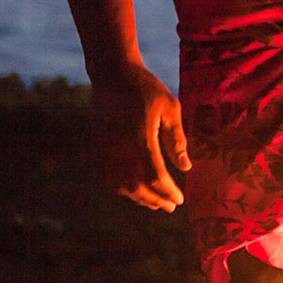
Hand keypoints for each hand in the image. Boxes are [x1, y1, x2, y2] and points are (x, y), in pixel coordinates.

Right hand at [92, 63, 190, 211]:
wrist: (112, 74)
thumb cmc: (146, 89)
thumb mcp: (170, 107)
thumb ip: (177, 139)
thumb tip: (186, 168)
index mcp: (139, 136)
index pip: (154, 175)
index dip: (167, 191)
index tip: (180, 199)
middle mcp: (118, 146)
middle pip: (136, 186)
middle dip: (155, 200)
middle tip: (171, 207)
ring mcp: (104, 148)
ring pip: (120, 185)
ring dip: (139, 198)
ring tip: (156, 204)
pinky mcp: (96, 148)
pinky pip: (108, 177)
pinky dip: (123, 189)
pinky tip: (137, 190)